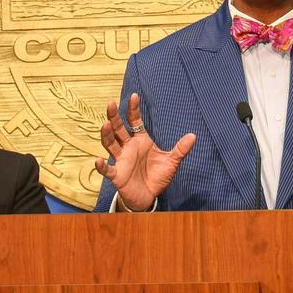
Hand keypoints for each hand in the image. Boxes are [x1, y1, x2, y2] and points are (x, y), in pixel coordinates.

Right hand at [94, 93, 195, 210]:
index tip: (134, 96)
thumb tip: (193, 135)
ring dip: (107, 135)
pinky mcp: (117, 175)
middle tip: (111, 104)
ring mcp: (121, 160)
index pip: (135, 122)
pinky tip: (98, 160)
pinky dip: (102, 166)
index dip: (133, 109)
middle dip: (114, 117)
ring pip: (110, 144)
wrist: (149, 197)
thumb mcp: (171, 162)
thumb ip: (180, 149)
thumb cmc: (157, 177)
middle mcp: (128, 148)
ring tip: (106, 124)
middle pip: (118, 129)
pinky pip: (108, 169)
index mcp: (141, 141)